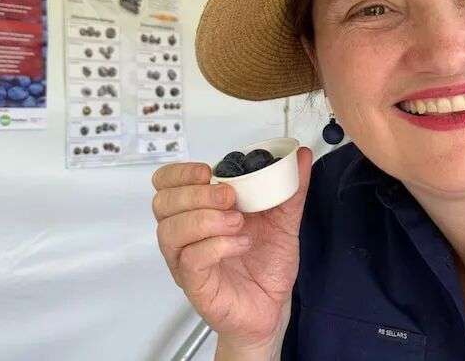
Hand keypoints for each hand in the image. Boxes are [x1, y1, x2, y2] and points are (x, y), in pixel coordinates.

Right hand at [152, 147, 312, 350]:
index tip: (209, 172)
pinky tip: (241, 244)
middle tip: (231, 198)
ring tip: (238, 222)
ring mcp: (186, 261)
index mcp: (199, 211)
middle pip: (163, 203)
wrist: (273, 308)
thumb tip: (301, 156)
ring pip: (171, 230)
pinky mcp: (195, 284)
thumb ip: (291, 188)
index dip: (181, 172)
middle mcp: (186, 235)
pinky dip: (217, 245)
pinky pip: (191, 259)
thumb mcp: (284, 219)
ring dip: (206, 219)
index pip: (166, 183)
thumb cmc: (267, 265)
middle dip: (197, 194)